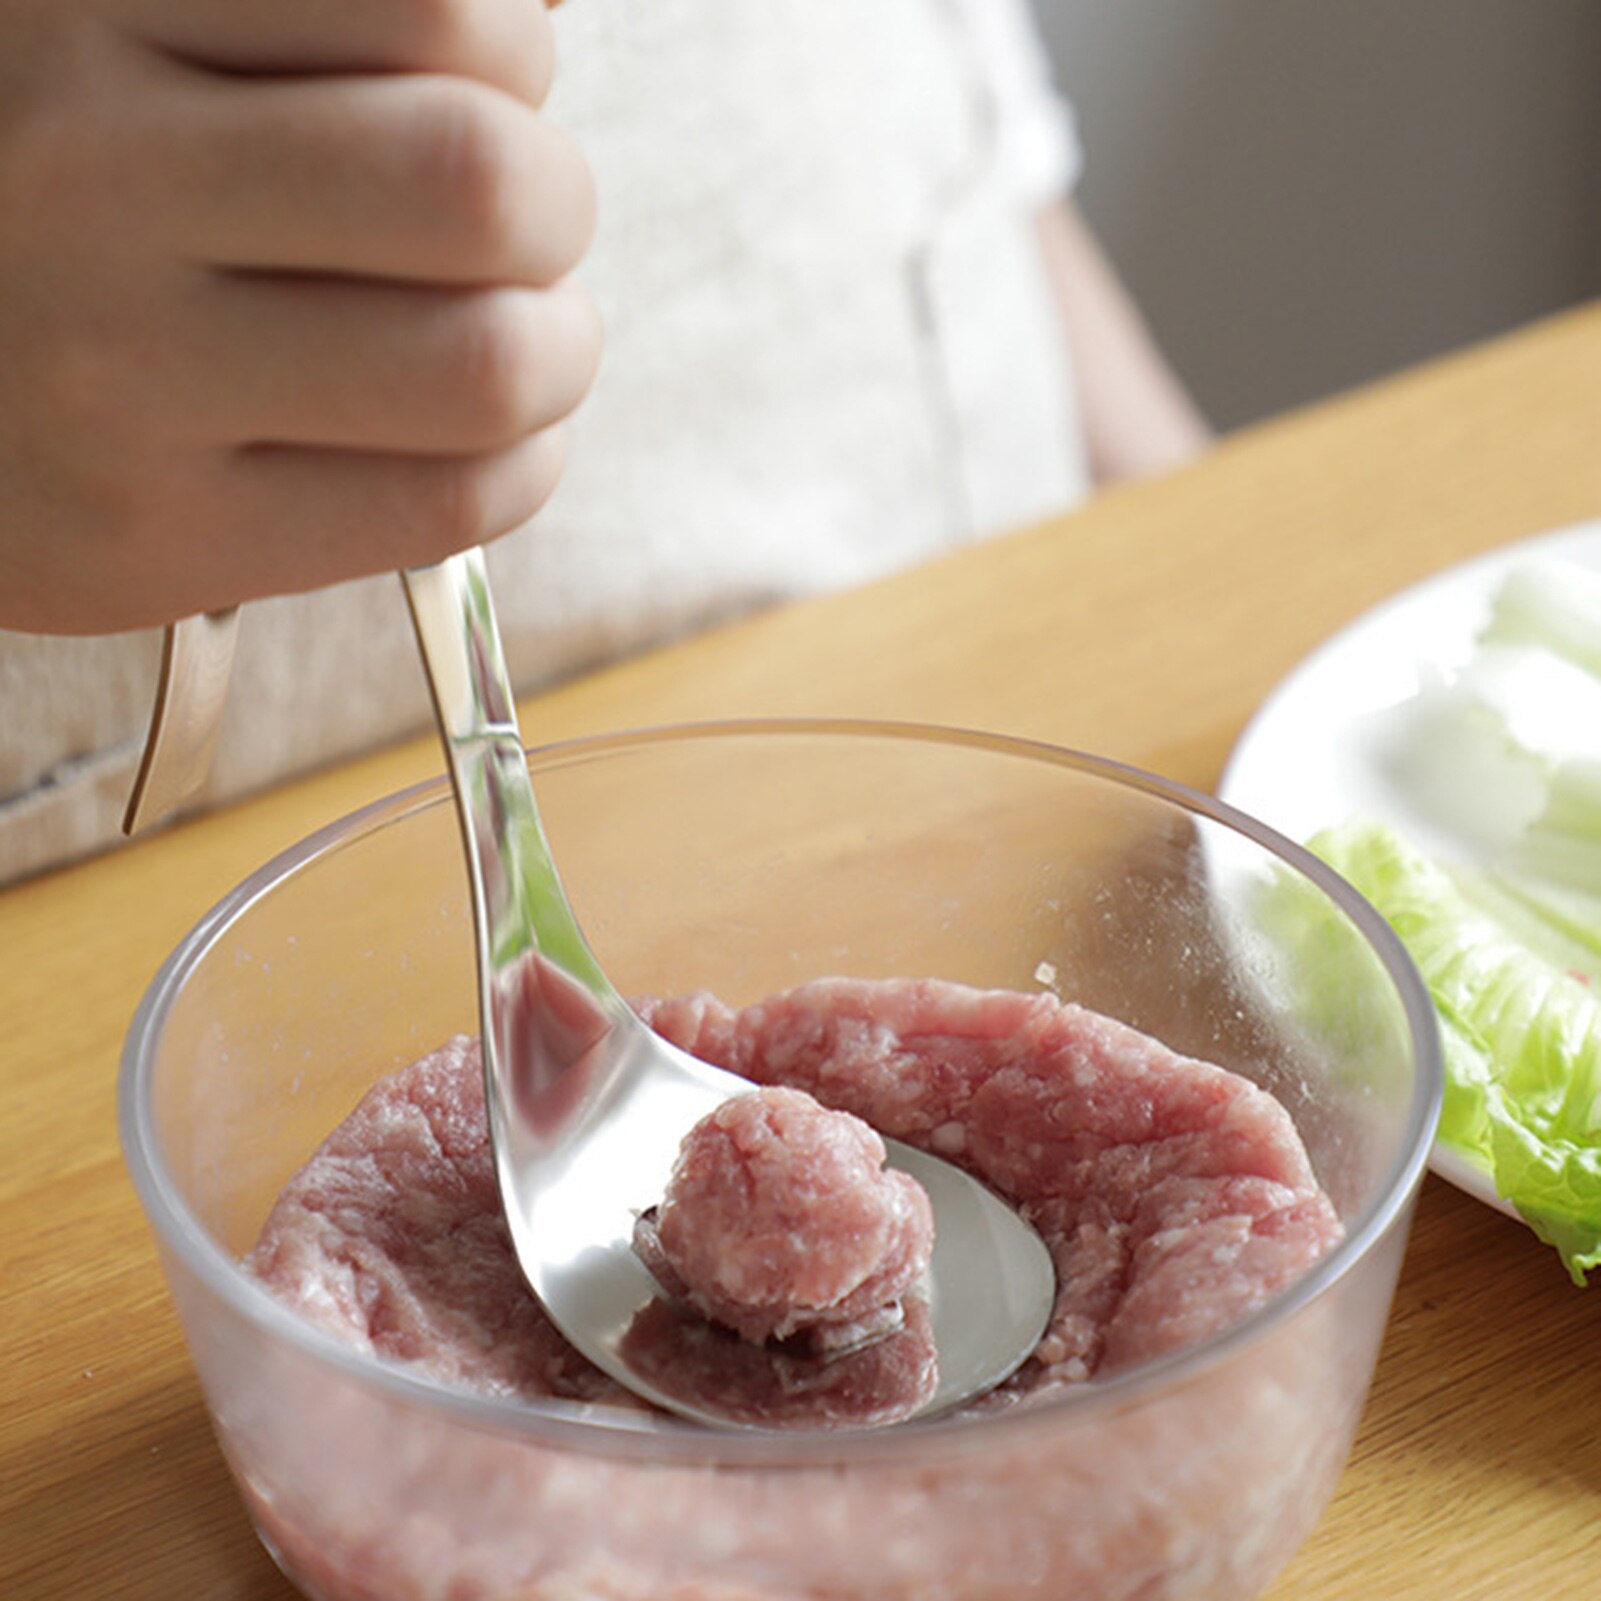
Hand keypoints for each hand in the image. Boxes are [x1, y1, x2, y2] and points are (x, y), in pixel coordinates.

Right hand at [0, 0, 598, 633]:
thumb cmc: (56, 199)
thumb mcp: (140, 37)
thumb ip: (324, 23)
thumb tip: (534, 31)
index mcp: (95, 4)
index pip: (441, 11)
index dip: (512, 60)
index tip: (479, 95)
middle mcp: (96, 177)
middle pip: (482, 187)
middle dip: (554, 207)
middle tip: (522, 228)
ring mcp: (121, 374)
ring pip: (489, 364)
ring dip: (555, 351)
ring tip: (514, 338)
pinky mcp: (163, 536)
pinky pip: (449, 500)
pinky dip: (520, 463)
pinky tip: (479, 437)